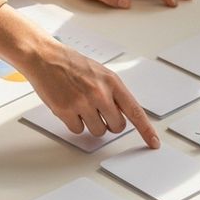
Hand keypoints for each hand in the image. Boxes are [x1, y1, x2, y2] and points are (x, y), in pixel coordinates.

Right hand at [0, 5, 160, 147]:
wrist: (44, 57)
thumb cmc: (72, 65)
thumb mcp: (101, 73)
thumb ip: (114, 93)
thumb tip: (124, 115)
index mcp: (113, 83)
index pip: (135, 111)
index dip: (146, 130)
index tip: (154, 143)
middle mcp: (100, 93)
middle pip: (116, 127)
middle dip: (110, 124)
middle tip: (98, 112)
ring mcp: (82, 103)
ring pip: (97, 131)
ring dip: (91, 124)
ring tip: (80, 105)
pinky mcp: (65, 110)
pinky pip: (78, 130)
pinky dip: (74, 123)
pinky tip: (68, 107)